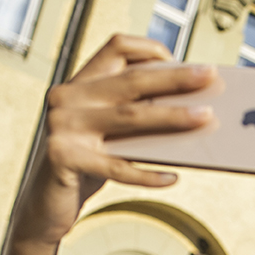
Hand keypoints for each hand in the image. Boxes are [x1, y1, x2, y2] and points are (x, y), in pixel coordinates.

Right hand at [16, 34, 214, 244]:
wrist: (45, 206)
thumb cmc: (87, 166)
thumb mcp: (109, 135)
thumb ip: (134, 116)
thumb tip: (192, 110)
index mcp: (79, 84)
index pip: (116, 48)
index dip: (150, 49)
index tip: (180, 60)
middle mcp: (67, 98)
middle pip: (132, 81)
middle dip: (176, 78)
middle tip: (210, 76)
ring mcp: (62, 126)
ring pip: (130, 117)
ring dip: (173, 117)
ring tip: (206, 118)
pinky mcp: (63, 158)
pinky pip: (117, 166)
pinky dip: (148, 175)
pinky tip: (173, 178)